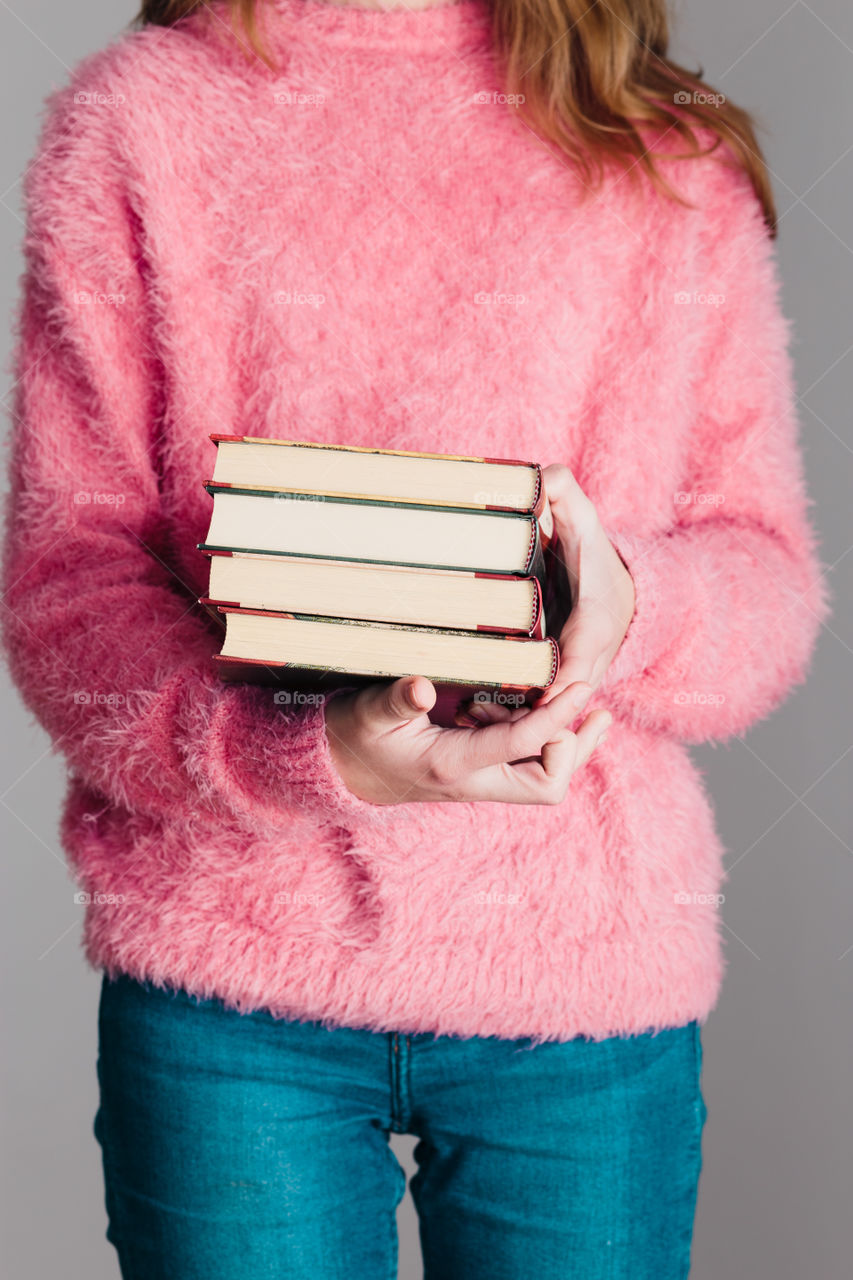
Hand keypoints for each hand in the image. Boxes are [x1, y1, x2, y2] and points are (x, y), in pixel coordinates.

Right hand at [324, 675, 611, 805]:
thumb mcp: (368, 711)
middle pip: (549, 786)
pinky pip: (532, 766)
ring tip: (560, 693)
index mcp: (452, 765)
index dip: (557, 718)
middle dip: (573, 747)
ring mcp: (481, 782)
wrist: (343, 769)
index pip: (521, 748)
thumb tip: (422, 689)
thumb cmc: (355, 734)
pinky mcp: (483, 773)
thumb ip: (395, 701)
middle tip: (580, 701)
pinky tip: (539, 704)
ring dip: (564, 741)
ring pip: (546, 779)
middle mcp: (474, 781)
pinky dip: (548, 739)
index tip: (581, 686)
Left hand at [454, 464, 634, 726]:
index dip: (566, 673)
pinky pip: (539, 708)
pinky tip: (471, 717)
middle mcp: (592, 654)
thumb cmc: (591, 551)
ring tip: (472, 717)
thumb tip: (544, 476)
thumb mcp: (583, 518)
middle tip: (486, 713)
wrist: (616, 589)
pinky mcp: (559, 685)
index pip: (586, 648)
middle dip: (533, 710)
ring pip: (551, 708)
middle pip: (565, 692)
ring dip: (517, 720)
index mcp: (599, 615)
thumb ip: (564, 493)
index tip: (544, 692)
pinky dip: (511, 717)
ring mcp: (577, 675)